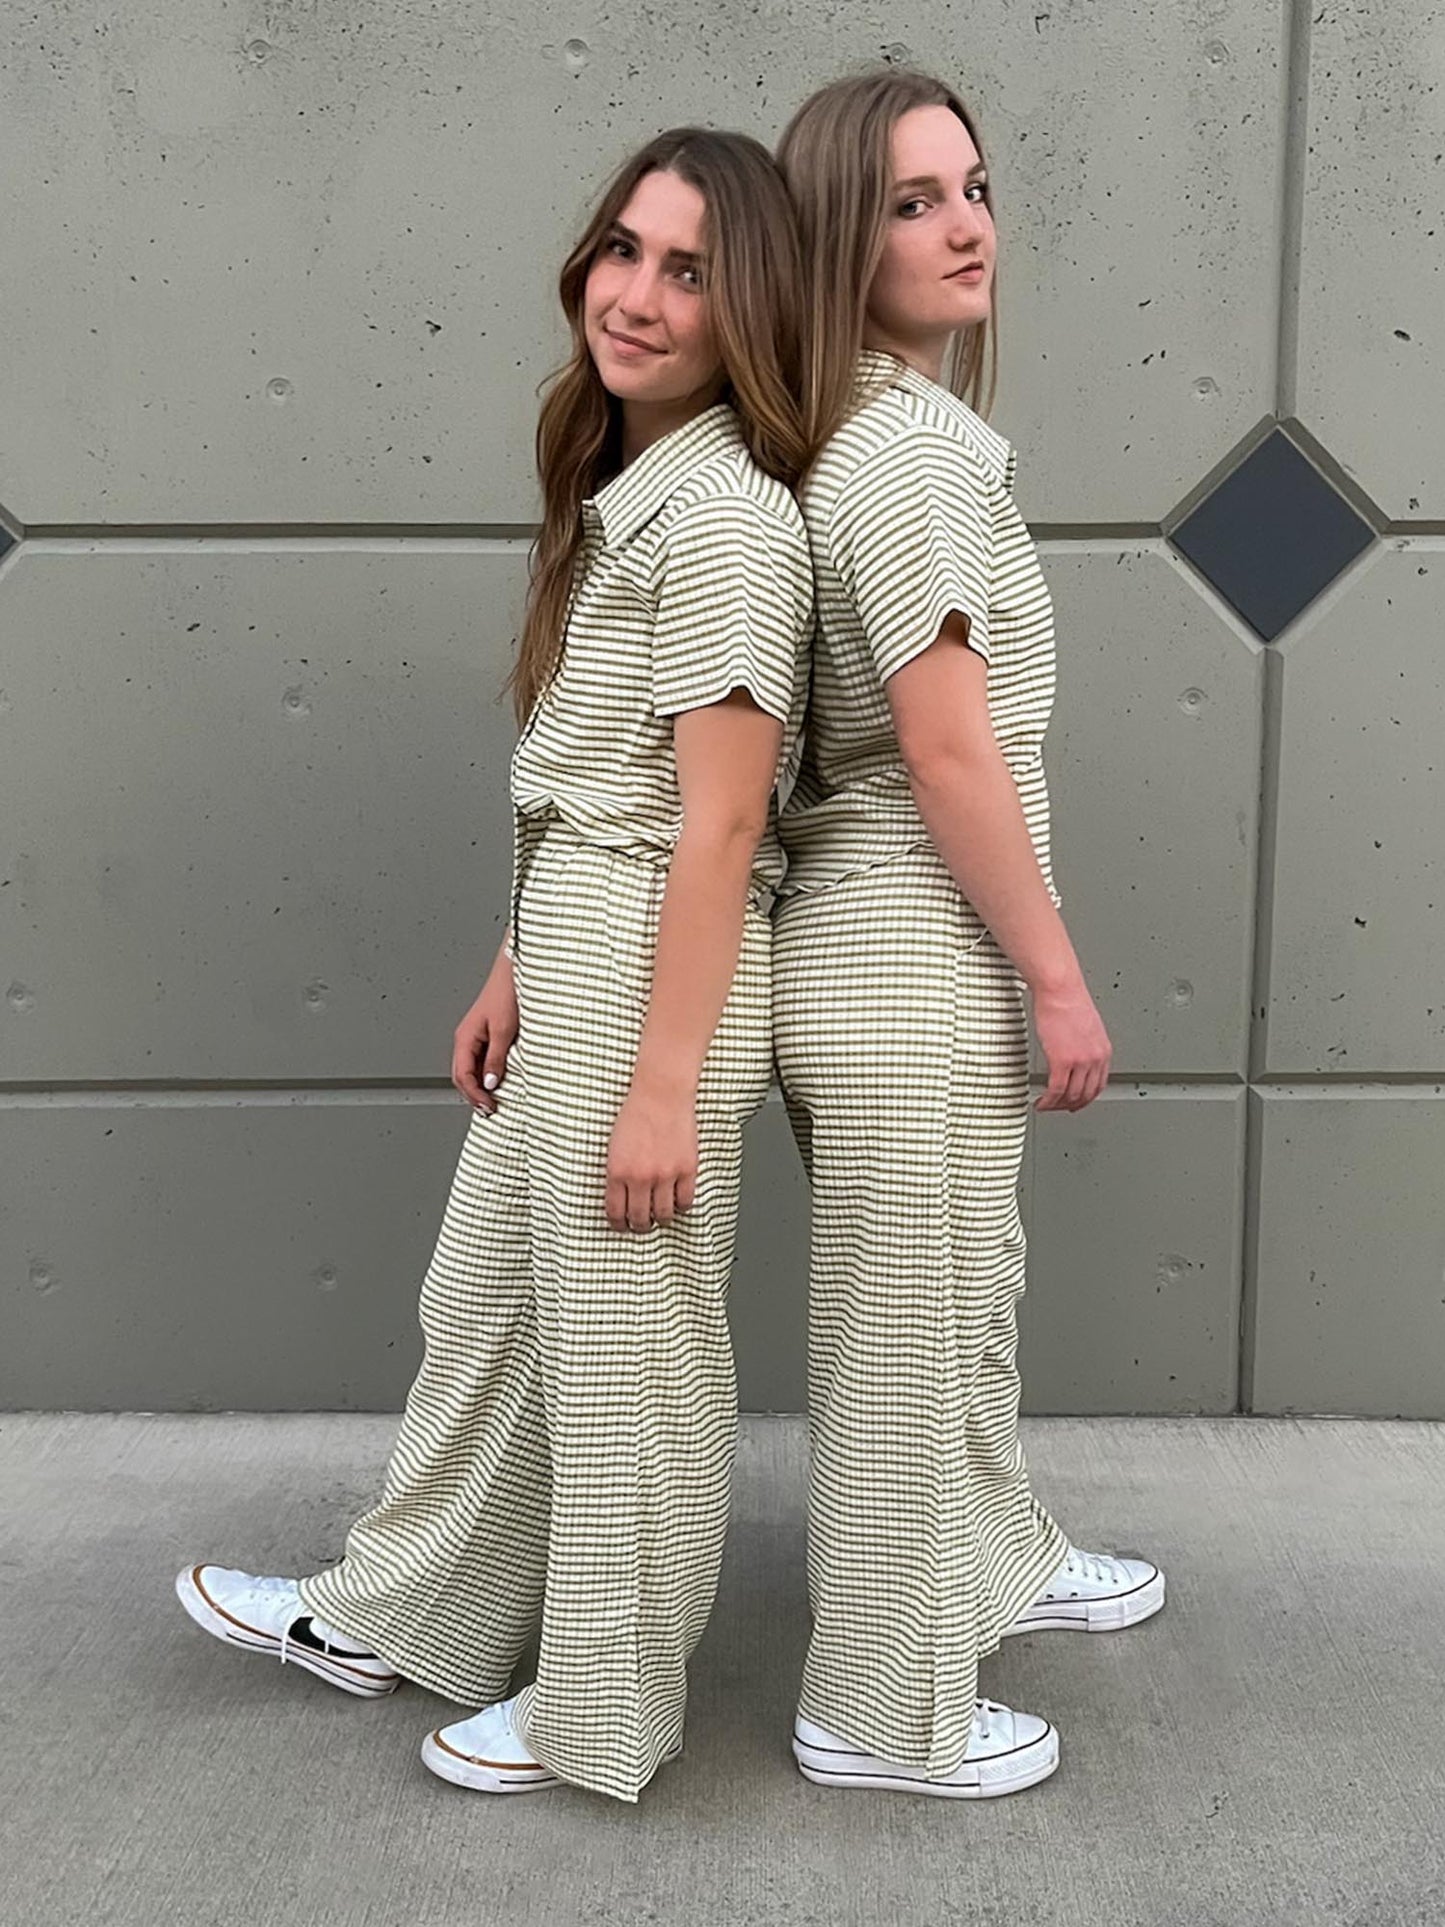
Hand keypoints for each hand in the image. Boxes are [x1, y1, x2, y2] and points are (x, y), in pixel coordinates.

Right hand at [451, 949, 517, 1114]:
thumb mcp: (504, 1031)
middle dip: (473, 1096)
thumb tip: (490, 1083)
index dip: (474, 1096)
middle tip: (489, 1110)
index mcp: (465, 1038)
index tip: (489, 1108)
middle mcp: (466, 1039)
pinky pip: (481, 1060)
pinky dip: (486, 1075)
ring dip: (479, 1087)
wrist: (514, 972)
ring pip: (470, 1070)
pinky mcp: (486, 1034)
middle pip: (462, 1076)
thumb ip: (496, 1058)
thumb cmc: (507, 994)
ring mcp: (475, 1037)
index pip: (462, 1076)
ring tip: (493, 1101)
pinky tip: (498, 1081)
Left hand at [605, 1079, 697, 1232]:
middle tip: (642, 1225)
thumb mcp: (614, 1147)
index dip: (619, 1225)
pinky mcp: (686, 1169)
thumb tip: (621, 1198)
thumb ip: (616, 1174)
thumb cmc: (636, 1114)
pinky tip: (678, 1202)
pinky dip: (682, 1206)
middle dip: (640, 1226)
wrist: (660, 1095)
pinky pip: (686, 1201)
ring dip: (662, 1219)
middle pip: (641, 1219)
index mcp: (618, 1172)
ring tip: (661, 1216)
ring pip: (665, 1215)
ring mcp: (665, 1175)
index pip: (616, 1212)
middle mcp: (641, 1177)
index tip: (622, 1226)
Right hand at [1030, 978, 1111, 1112]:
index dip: (1086, 1099)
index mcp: (1103, 1051)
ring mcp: (1080, 1062)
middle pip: (1086, 1095)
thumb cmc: (1068, 1001)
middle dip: (1070, 1105)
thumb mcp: (1085, 1028)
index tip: (1075, 1103)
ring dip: (1057, 1105)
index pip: (1099, 1085)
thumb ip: (1083, 1046)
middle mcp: (1095, 1059)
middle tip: (1057, 1107)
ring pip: (1071, 1096)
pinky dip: (1048, 1101)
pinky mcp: (1062, 1061)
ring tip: (1046, 1105)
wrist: (1060, 990)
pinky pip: (1056, 1090)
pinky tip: (1041, 1101)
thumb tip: (1073, 1056)